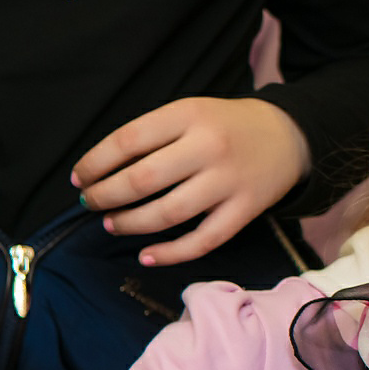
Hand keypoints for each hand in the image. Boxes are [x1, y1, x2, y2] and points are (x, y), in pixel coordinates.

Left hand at [73, 97, 310, 267]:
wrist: (289, 134)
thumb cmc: (223, 127)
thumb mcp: (188, 114)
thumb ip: (149, 137)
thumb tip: (97, 173)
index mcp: (190, 115)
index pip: (128, 140)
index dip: (95, 163)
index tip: (79, 179)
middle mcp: (210, 146)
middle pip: (142, 180)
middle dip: (104, 196)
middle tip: (89, 203)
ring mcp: (229, 180)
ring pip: (167, 213)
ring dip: (129, 224)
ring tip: (111, 224)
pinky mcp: (245, 209)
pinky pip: (202, 241)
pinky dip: (169, 254)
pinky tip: (145, 255)